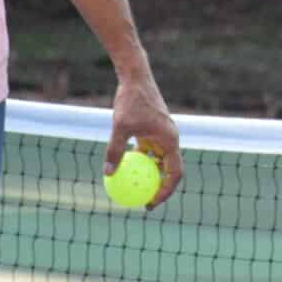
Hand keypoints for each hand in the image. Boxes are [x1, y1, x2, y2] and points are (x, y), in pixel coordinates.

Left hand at [106, 71, 182, 209]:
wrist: (136, 78)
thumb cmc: (131, 101)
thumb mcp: (120, 127)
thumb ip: (115, 150)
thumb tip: (108, 173)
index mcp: (170, 140)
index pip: (174, 173)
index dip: (165, 191)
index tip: (151, 202)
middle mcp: (170, 139)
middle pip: (170, 171)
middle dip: (160, 189)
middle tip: (145, 203)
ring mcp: (162, 135)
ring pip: (159, 162)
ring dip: (150, 176)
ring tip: (135, 190)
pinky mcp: (153, 131)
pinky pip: (149, 152)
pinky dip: (141, 162)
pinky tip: (125, 169)